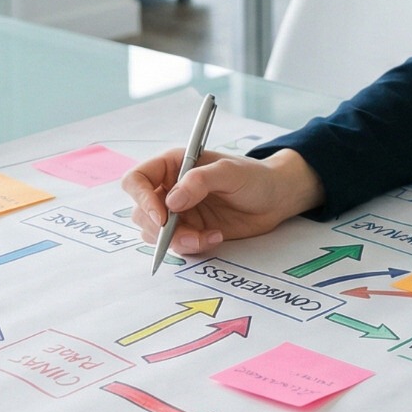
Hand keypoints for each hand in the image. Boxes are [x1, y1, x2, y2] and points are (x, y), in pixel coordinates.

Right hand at [122, 147, 324, 254]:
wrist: (274, 199)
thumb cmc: (253, 177)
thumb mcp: (230, 172)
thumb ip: (200, 181)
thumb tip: (171, 200)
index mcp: (172, 166)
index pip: (136, 180)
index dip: (141, 198)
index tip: (161, 216)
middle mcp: (169, 188)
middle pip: (140, 212)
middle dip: (161, 228)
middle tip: (189, 234)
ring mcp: (178, 213)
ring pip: (155, 234)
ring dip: (178, 241)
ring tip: (209, 236)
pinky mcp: (189, 231)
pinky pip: (176, 245)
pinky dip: (192, 246)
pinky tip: (216, 237)